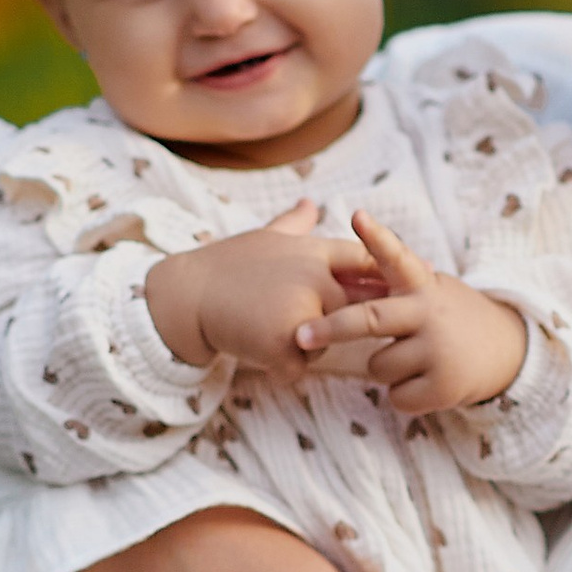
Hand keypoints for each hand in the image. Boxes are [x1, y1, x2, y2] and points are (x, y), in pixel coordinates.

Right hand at [144, 199, 366, 376]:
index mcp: (313, 251)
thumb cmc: (224, 266)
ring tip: (262, 325)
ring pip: (325, 345)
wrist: (185, 293)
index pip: (366, 261)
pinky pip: (299, 369)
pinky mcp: (284, 342)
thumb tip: (310, 203)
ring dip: (300, 347)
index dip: (379, 277)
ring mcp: (301, 309)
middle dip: (324, 323)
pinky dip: (278, 367)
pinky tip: (253, 345)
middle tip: (280, 314)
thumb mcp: (263, 237)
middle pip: (350, 313)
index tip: (386, 292)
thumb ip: (295, 225)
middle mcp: (314, 277)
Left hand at [296, 212, 528, 412]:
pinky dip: (403, 395)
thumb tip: (355, 235)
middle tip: (301, 336)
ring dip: (385, 368)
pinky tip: (427, 382)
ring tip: (416, 359)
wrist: (508, 352)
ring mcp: (439, 351)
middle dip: (332, 328)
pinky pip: (396, 397)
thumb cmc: (450, 318)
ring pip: (377, 366)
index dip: (377, 238)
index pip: (398, 257)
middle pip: (371, 320)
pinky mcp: (445, 386)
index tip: (357, 217)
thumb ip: (398, 280)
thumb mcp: (431, 290)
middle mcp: (430, 314)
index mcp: (423, 286)